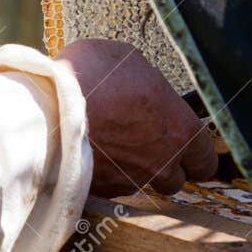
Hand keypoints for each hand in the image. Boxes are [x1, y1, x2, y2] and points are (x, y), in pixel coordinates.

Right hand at [56, 38, 218, 196]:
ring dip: (134, 169)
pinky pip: (112, 187)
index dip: (197, 152)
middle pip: (176, 178)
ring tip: (112, 144)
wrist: (45, 114)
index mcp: (180, 130)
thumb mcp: (126, 58)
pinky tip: (90, 152)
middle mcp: (161, 163)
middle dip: (165, 164)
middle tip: (146, 141)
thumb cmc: (90, 79)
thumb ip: (146, 80)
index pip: (206, 158)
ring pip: (142, 183)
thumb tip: (143, 85)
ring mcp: (130, 182)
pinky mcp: (100, 193)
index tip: (187, 143)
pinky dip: (105, 173)